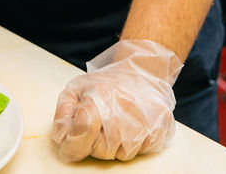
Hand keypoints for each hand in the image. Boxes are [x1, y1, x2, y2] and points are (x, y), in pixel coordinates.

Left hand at [51, 39, 182, 161]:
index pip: (83, 131)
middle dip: (95, 144)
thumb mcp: (77, 88)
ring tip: (117, 124)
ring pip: (122, 155)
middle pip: (102, 149)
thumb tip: (63, 139)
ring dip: (115, 146)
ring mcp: (147, 119)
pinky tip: (132, 126)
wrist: (143, 71)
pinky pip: (141, 152)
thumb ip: (63, 113)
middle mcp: (126, 107)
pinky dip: (134, 144)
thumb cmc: (108, 83)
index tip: (70, 149)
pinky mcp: (162, 128)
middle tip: (99, 127)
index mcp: (101, 95)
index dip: (73, 145)